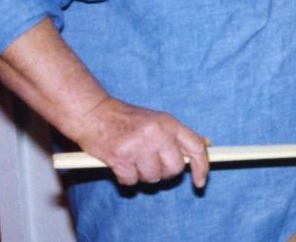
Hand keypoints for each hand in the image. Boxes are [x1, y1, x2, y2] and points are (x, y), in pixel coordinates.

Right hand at [71, 97, 209, 187]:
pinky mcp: (121, 158)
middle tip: (151, 164)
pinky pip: (131, 182)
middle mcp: (157, 134)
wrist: (93, 113)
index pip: (196, 147)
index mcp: (169, 123)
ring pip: (153, 178)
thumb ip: (172, 138)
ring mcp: (139, 146)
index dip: (202, 167)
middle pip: (175, 169)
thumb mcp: (155, 121)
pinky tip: (120, 163)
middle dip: (165, 173)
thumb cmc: (124, 119)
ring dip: (142, 175)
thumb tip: (192, 159)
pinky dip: (125, 178)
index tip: (200, 182)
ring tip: (132, 159)